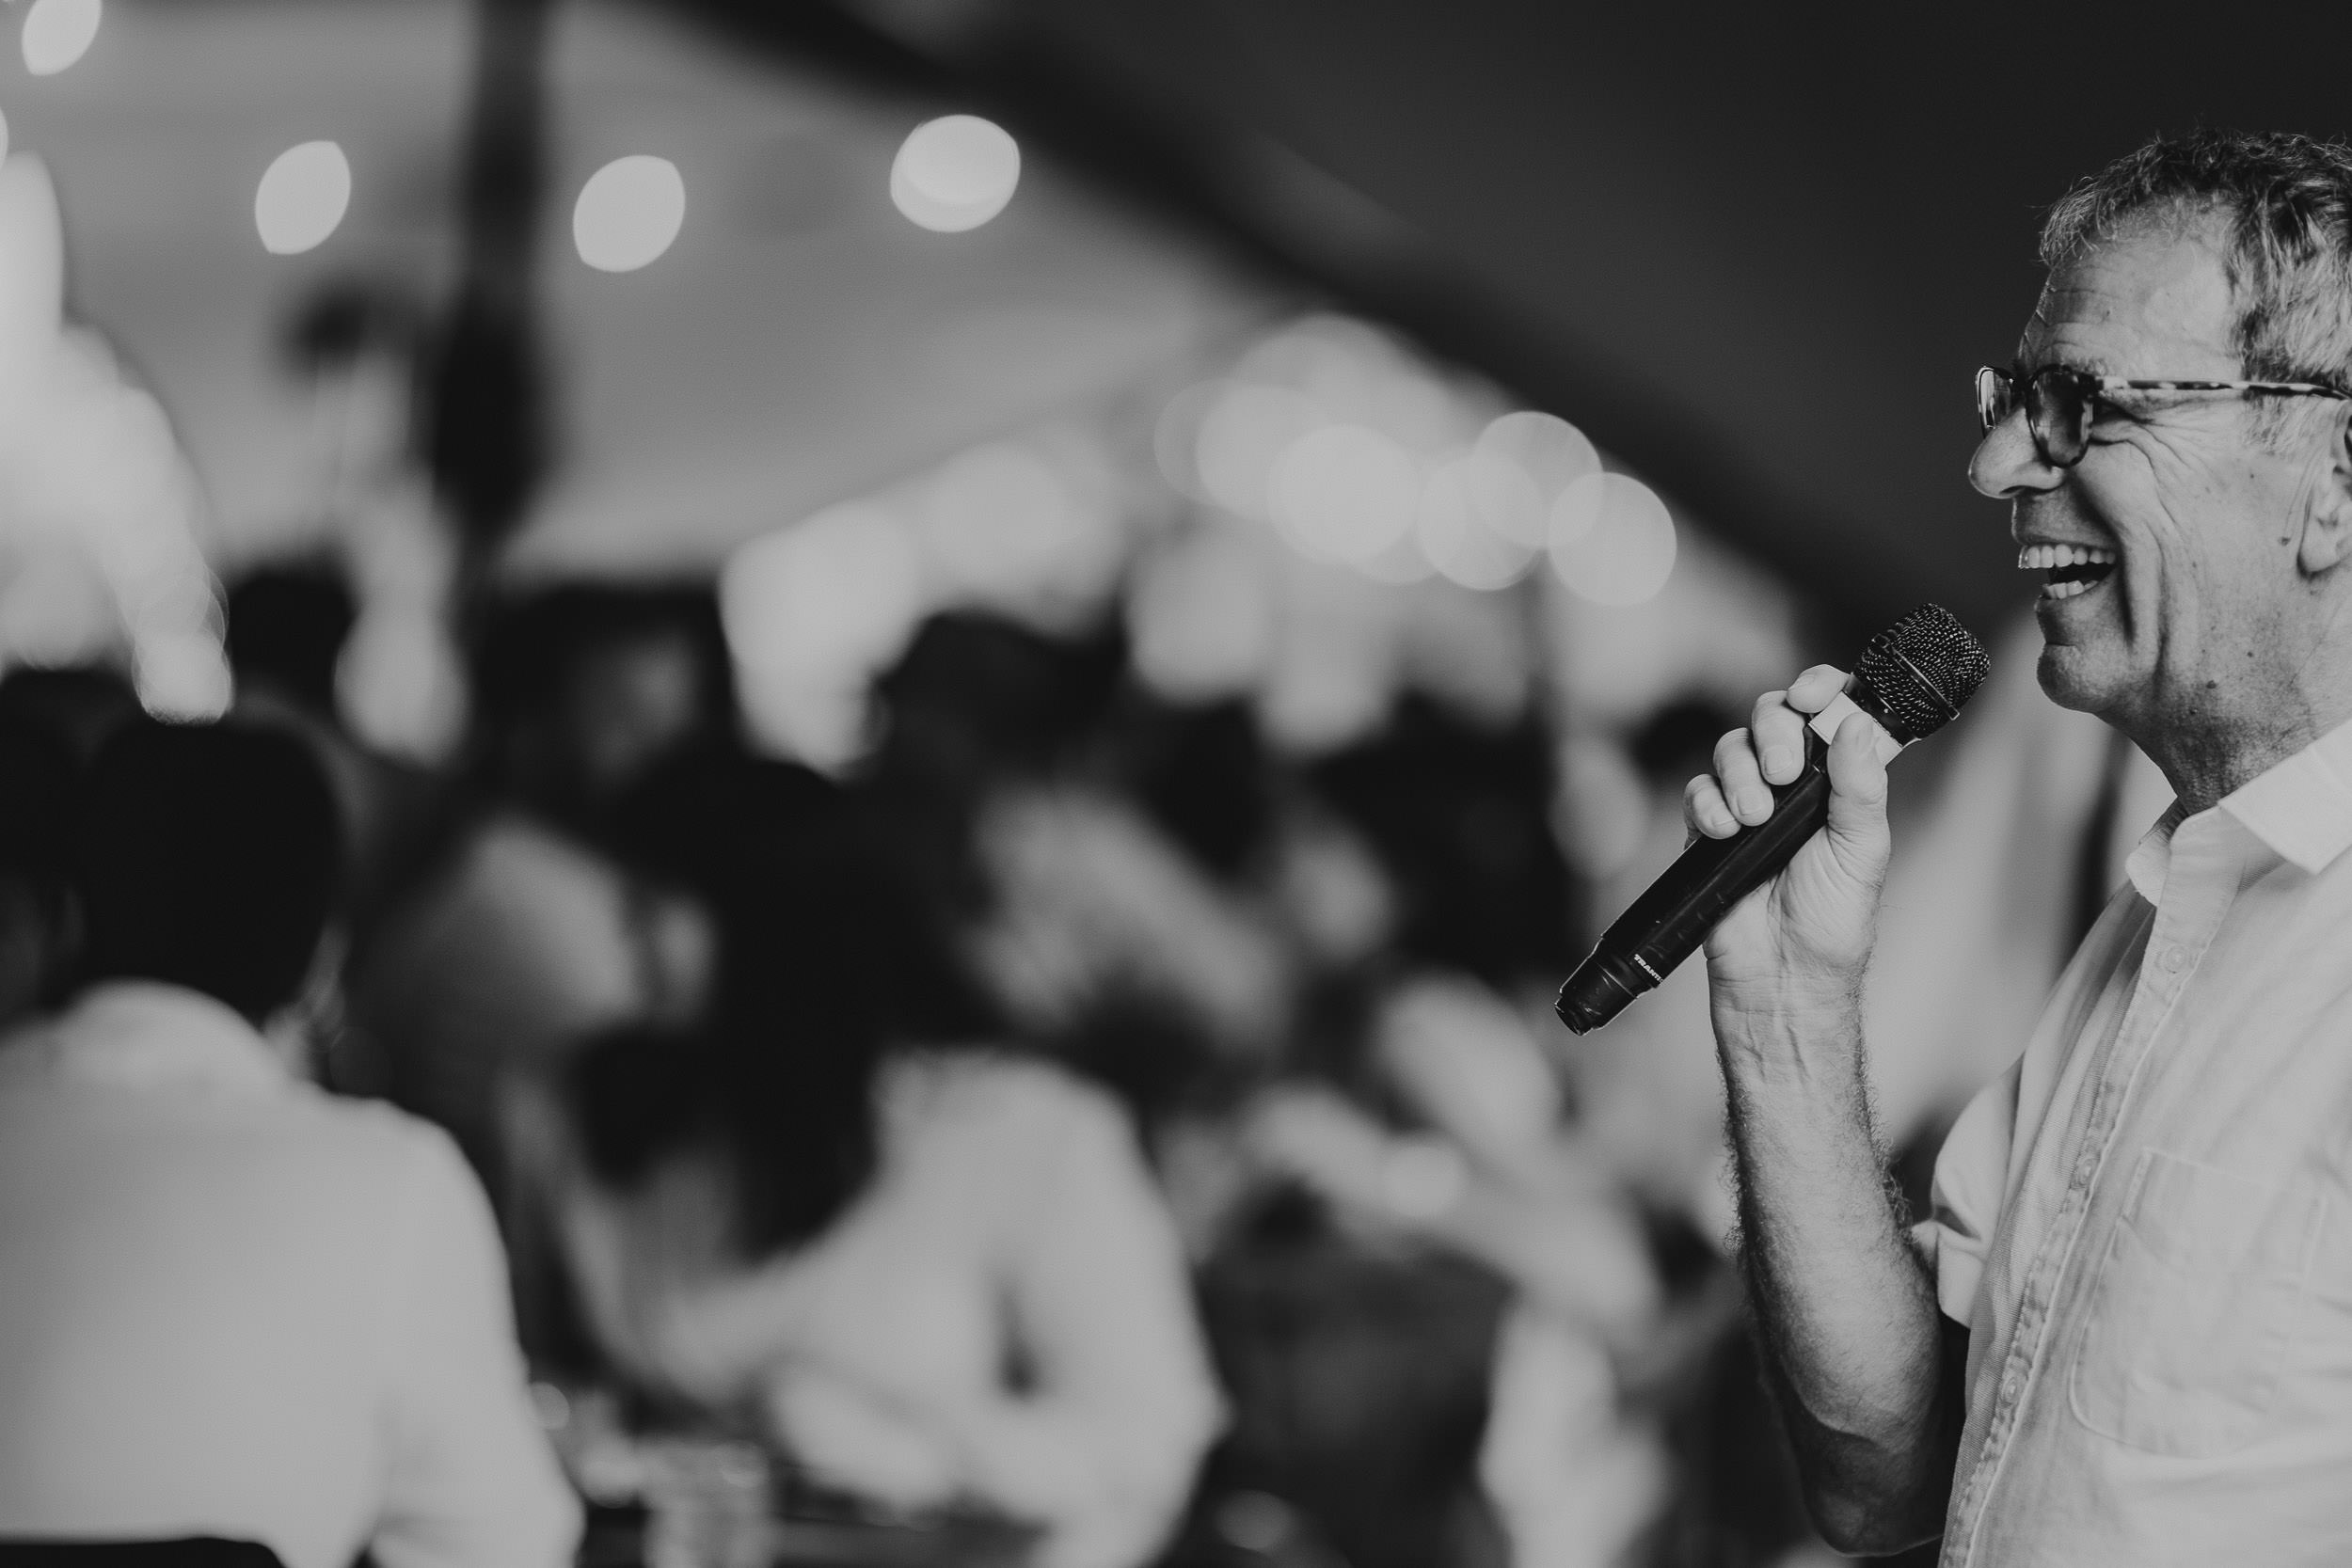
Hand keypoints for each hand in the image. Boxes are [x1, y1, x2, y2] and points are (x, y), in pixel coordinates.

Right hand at [1683, 665, 1891, 1018]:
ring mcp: (1750, 806)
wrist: (1782, 976)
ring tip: (1754, 817)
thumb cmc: (1832, 922)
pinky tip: (1724, 831)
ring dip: (1739, 774)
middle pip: (1772, 717)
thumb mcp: (1863, 851)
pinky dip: (1708, 804)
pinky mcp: (1711, 831)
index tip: (1812, 695)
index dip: (1821, 689)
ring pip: (1731, 750)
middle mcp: (1794, 786)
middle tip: (1782, 772)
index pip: (1830, 712)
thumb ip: (1861, 787)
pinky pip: (1698, 792)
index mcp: (1839, 782)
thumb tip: (1856, 724)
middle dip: (1773, 733)